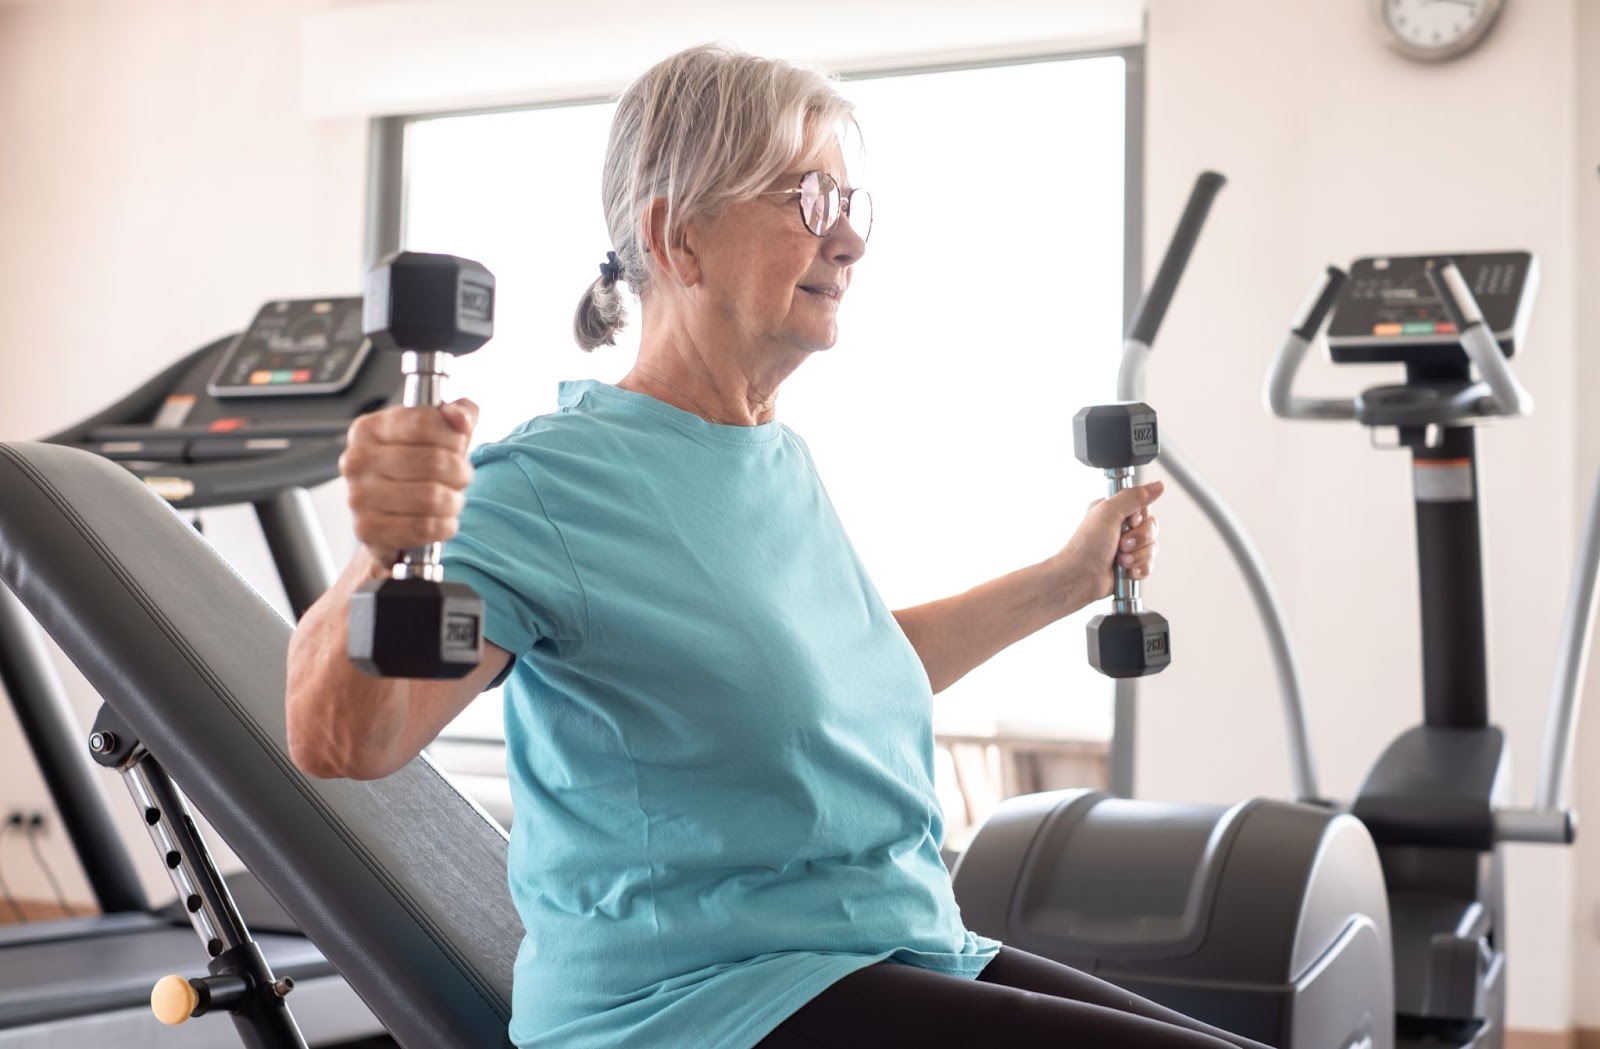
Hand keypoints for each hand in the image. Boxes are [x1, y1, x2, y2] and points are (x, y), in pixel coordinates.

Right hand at [340, 398, 478, 568]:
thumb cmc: (417, 470)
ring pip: (431, 497)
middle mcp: (358, 460)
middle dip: (460, 472)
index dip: (453, 437)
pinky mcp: (367, 529)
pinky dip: (443, 526)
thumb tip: (460, 417)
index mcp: (370, 428)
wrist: (391, 517)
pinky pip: (422, 527)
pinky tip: (441, 520)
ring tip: (450, 500)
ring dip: (453, 501)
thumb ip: (460, 413)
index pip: (423, 422)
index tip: (458, 446)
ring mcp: (358, 496)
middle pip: (434, 461)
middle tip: (460, 478)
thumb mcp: (441, 433)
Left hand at [1055, 480, 1163, 604]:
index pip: (1143, 506)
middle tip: (1122, 544)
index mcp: (1113, 511)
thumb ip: (1134, 496)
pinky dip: (1140, 568)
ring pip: (1152, 547)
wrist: (1080, 577)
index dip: (1140, 516)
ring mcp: (1125, 548)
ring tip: (1121, 560)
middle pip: (1151, 527)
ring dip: (1138, 555)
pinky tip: (1127, 570)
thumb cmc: (1086, 546)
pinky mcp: (1130, 565)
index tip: (1130, 522)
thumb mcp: (1109, 511)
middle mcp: (1119, 528)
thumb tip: (1157, 486)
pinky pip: (1149, 564)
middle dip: (1140, 538)